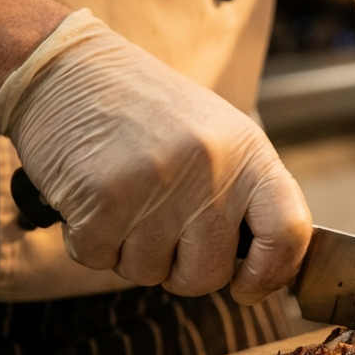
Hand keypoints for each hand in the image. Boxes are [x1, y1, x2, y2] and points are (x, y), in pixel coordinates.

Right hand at [0, 10, 312, 303]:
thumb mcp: (219, 136)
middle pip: (209, 274)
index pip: (287, 233)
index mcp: (248, 154)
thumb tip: (268, 269)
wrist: (66, 68)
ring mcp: (155, 185)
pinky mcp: (101, 199)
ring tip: (125, 199)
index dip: (272, 274)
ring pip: (149, 274)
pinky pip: (100, 261)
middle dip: (181, 271)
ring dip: (131, 252)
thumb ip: (246, 195)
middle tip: (162, 232)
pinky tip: (92, 198)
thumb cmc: (147, 110)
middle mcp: (209, 170)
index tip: (249, 287)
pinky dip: (90, 242)